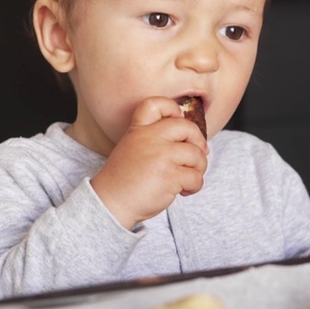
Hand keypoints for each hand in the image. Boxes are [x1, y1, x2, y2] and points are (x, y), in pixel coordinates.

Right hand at [91, 97, 208, 228]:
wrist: (111, 204)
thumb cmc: (125, 180)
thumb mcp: (132, 149)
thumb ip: (155, 140)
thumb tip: (197, 143)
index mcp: (139, 130)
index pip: (155, 104)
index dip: (172, 108)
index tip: (178, 120)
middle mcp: (151, 139)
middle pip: (188, 127)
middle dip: (198, 142)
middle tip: (196, 156)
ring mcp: (161, 156)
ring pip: (197, 155)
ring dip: (198, 169)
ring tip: (187, 178)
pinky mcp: (170, 176)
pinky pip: (196, 177)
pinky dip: (194, 186)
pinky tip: (183, 191)